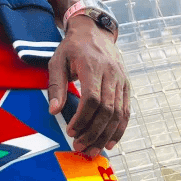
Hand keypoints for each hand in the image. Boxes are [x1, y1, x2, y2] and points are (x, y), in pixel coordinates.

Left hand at [47, 15, 129, 157]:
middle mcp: (111, 73)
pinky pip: (126, 111)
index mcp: (92, 65)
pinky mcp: (126, 85)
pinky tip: (110, 142)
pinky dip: (119, 129)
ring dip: (106, 135)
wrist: (94, 30)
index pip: (92, 98)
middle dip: (93, 132)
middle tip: (79, 146)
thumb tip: (54, 111)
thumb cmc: (72, 47)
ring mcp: (121, 79)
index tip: (71, 131)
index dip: (82, 118)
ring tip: (92, 149)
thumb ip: (56, 85)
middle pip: (107, 109)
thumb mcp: (58, 60)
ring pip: (118, 113)